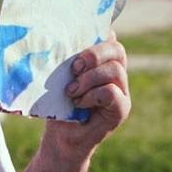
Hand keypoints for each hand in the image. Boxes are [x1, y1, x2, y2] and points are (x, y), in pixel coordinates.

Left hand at [46, 31, 130, 161]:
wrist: (62, 139)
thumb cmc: (58, 106)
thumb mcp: (58, 79)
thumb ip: (63, 61)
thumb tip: (50, 39)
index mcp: (101, 62)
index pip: (109, 36)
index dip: (98, 32)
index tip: (76, 39)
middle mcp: (116, 73)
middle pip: (116, 49)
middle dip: (93, 54)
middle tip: (74, 68)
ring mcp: (122, 91)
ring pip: (115, 70)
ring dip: (89, 78)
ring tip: (71, 91)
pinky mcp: (122, 108)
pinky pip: (112, 92)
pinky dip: (92, 95)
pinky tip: (79, 103)